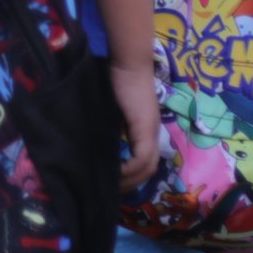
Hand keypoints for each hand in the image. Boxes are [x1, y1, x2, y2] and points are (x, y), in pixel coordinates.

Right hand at [110, 60, 163, 190]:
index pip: (146, 161)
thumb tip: (99, 142)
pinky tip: (116, 172)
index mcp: (146, 129)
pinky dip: (130, 169)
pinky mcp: (145, 129)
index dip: (133, 175)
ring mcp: (151, 131)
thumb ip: (113, 125)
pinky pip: (141, 158)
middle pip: (149, 168)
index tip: (115, 182)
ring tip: (113, 184)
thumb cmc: (119, 79)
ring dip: (131, 178)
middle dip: (132, 182)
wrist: (128, 63)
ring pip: (148, 166)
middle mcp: (153, 133)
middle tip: (113, 189)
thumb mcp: (114, 110)